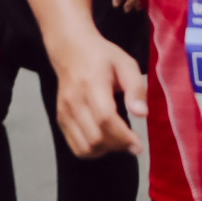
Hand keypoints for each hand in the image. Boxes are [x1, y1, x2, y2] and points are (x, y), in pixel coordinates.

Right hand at [50, 30, 146, 156]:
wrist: (69, 49)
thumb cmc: (102, 56)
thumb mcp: (126, 64)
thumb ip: (136, 88)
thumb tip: (141, 114)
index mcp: (91, 84)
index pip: (104, 118)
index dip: (123, 136)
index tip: (138, 143)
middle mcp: (74, 100)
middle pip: (95, 137)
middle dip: (117, 146)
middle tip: (133, 143)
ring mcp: (64, 111)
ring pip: (83, 147)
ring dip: (105, 150)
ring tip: (117, 141)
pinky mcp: (60, 118)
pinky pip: (75, 146)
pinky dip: (92, 150)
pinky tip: (104, 141)